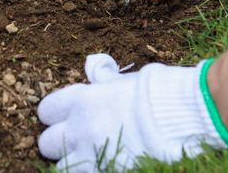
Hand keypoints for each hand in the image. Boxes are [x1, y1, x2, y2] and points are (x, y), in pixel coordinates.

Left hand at [37, 54, 227, 170]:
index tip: (65, 116)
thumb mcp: (125, 80)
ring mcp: (91, 156)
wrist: (181, 119)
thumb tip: (93, 66)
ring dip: (73, 162)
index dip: (55, 115)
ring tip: (89, 156)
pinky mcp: (106, 172)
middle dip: (59, 142)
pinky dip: (91, 170)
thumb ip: (103, 78)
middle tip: (76, 139)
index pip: (46, 111)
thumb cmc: (155, 93)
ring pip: (62, 167)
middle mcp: (79, 129)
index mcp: (80, 101)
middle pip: (46, 143)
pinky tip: (104, 163)